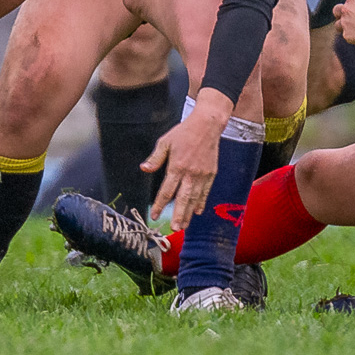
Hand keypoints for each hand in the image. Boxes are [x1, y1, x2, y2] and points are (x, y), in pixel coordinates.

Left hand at [143, 95, 227, 231]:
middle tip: (174, 229)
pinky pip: (206, 191)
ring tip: (184, 226)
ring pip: (195, 198)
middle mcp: (190, 173)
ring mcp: (202, 174)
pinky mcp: (211, 173)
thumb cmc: (183, 132)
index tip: (155, 215)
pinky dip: (201, 202)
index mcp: (177, 166)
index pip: (167, 190)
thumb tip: (144, 169)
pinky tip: (197, 211)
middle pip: (183, 198)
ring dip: (189, 213)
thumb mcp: (165, 142)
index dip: (160, 204)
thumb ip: (155, 158)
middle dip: (178, 215)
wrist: (207, 125)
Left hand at [333, 0, 354, 51]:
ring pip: (338, 25)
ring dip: (345, 27)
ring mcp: (345, 22)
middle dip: (340, 15)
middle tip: (348, 20)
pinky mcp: (346, 35)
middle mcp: (346, 9)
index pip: (346, 3)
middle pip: (336, 11)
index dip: (351, 9)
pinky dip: (353, 37)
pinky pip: (347, 36)